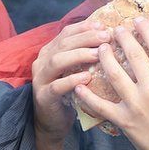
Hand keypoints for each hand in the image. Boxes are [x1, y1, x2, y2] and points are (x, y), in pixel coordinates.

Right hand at [31, 20, 109, 144]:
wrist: (52, 123)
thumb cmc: (68, 94)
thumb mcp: (74, 70)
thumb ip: (84, 55)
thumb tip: (107, 38)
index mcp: (50, 51)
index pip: (66, 33)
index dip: (85, 28)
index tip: (104, 26)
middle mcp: (42, 62)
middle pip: (63, 44)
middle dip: (86, 38)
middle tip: (106, 37)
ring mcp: (40, 79)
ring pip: (57, 61)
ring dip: (79, 55)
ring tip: (98, 54)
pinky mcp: (43, 97)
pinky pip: (57, 86)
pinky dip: (71, 80)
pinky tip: (87, 77)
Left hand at [73, 17, 148, 149]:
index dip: (145, 29)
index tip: (137, 19)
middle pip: (134, 54)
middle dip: (122, 37)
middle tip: (115, 29)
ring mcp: (137, 104)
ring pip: (114, 73)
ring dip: (105, 57)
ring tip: (100, 48)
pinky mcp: (124, 120)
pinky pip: (100, 105)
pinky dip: (87, 95)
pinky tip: (79, 85)